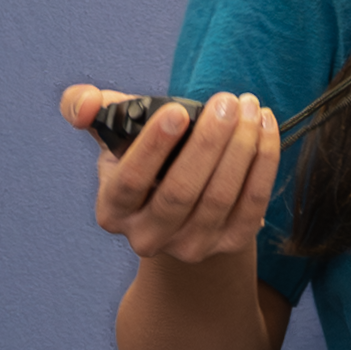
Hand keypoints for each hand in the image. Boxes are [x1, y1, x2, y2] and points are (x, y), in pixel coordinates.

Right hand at [74, 84, 278, 265]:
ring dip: (241, 149)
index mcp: (113, 210)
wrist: (182, 205)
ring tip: (250, 108)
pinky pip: (251, 205)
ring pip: (219, 198)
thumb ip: (86, 109)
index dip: (153, 147)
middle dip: (208, 143)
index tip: (177, 110)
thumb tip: (84, 106)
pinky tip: (266, 129)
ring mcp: (190, 246)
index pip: (131, 182)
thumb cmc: (146, 159)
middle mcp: (148, 237)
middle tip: (227, 103)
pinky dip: (263, 165)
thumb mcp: (113, 134)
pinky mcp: (228, 244)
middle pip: (180, 193)